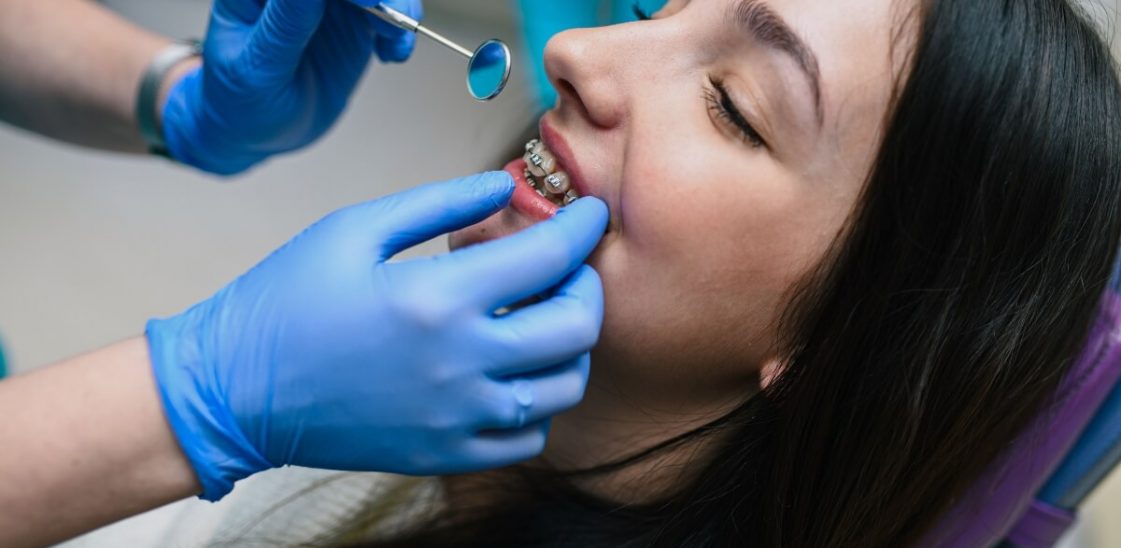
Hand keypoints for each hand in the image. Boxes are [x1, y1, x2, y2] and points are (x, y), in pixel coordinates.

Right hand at [146, 172, 609, 499]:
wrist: (234, 390)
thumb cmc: (285, 301)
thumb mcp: (355, 229)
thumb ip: (439, 204)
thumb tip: (504, 187)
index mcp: (437, 298)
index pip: (550, 258)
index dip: (583, 228)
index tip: (592, 214)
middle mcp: (460, 363)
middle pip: (576, 328)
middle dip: (588, 286)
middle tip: (570, 267)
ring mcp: (456, 417)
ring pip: (564, 388)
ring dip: (571, 347)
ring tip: (543, 318)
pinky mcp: (444, 454)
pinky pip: (530, 438)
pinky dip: (540, 404)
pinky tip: (516, 374)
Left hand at [160, 0, 421, 174]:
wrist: (257, 129)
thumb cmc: (240, 99)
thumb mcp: (257, 66)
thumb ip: (286, 24)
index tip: (368, 1)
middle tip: (393, 23)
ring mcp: (328, 4)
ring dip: (399, 7)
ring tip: (396, 43)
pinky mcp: (354, 22)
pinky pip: (390, 11)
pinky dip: (401, 30)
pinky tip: (393, 54)